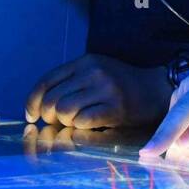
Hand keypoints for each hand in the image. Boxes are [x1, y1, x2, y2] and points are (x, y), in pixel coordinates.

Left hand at [24, 54, 172, 128]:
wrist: (157, 89)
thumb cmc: (121, 85)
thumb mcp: (96, 72)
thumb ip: (70, 82)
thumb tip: (38, 106)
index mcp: (85, 61)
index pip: (46, 81)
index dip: (32, 101)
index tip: (31, 115)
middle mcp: (94, 72)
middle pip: (52, 99)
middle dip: (48, 116)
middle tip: (56, 122)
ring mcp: (105, 89)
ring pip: (64, 111)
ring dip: (64, 122)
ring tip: (74, 122)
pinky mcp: (115, 107)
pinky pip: (82, 121)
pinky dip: (79, 127)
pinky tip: (87, 126)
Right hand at [138, 67, 188, 156]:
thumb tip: (186, 140)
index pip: (186, 110)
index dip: (167, 132)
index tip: (149, 152)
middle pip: (177, 116)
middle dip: (180, 140)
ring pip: (176, 122)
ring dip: (187, 141)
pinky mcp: (187, 103)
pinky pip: (180, 125)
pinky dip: (188, 139)